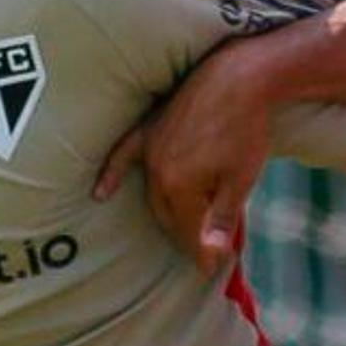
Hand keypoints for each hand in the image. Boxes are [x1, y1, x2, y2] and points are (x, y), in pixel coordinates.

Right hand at [96, 39, 282, 280]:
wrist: (242, 76)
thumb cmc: (246, 130)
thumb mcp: (241, 180)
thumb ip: (221, 221)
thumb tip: (212, 257)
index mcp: (179, 187)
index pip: (185, 232)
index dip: (200, 253)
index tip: (210, 269)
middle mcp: (156, 171)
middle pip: (167, 216)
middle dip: (185, 235)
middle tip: (203, 250)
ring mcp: (149, 148)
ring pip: (152, 192)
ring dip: (165, 212)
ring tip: (180, 228)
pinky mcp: (150, 127)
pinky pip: (124, 154)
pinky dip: (112, 174)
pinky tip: (100, 193)